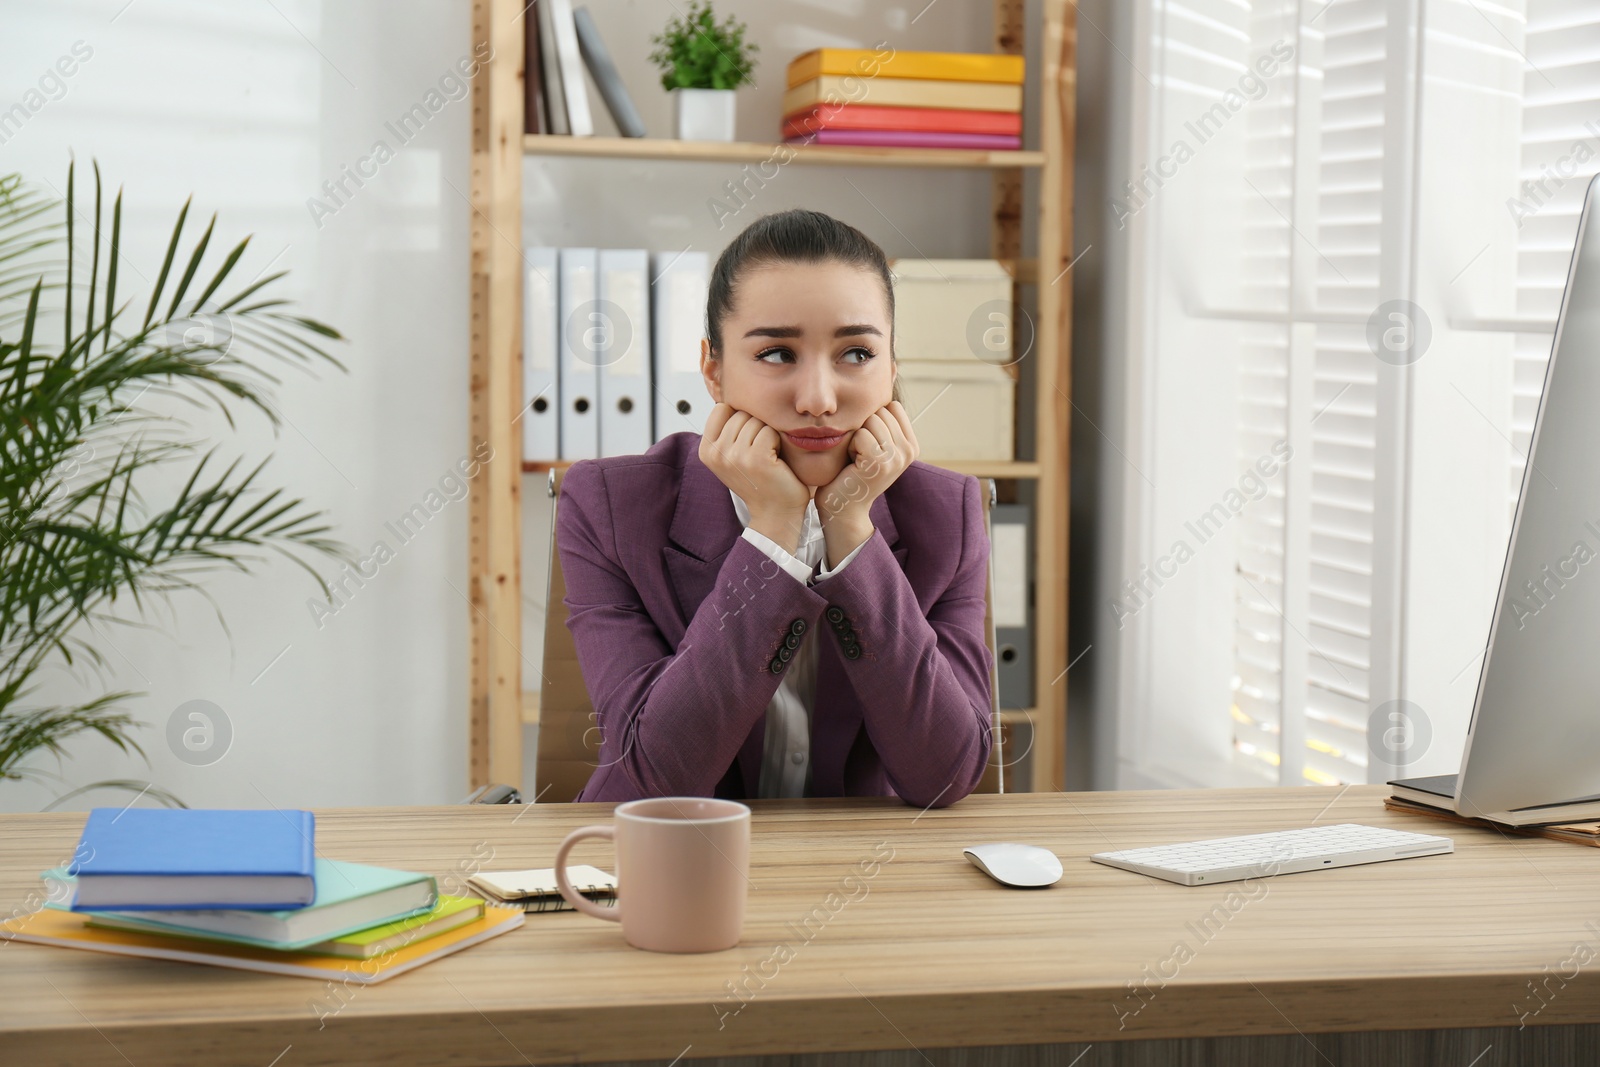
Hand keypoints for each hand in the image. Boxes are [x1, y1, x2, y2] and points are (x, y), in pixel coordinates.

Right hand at [698, 403, 810, 546]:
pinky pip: (769, 430)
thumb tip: (729, 389)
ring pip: (756, 420)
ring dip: (767, 435)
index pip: (722, 408)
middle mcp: (715, 453)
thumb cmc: (760, 479)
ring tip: (767, 458)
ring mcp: (734, 456)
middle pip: (741, 412)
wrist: (776, 513)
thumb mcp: (732, 454)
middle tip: (760, 454)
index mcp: (706, 450)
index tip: (746, 442)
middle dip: (756, 427)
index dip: (740, 418)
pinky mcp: (755, 458)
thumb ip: (727, 428)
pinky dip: (777, 442)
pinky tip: (775, 461)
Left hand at [816, 401, 918, 526]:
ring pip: (871, 420)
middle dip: (864, 428)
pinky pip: (861, 434)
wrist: (844, 506)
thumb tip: (892, 370)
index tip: (869, 444)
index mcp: (912, 444)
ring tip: (857, 458)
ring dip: (856, 437)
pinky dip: (851, 446)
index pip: (893, 406)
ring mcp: (898, 457)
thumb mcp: (874, 441)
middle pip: (881, 411)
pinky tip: (852, 464)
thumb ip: (883, 417)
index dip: (873, 419)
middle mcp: (910, 451)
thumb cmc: (852, 470)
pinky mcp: (881, 463)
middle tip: (860, 454)